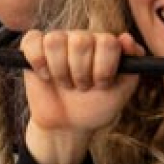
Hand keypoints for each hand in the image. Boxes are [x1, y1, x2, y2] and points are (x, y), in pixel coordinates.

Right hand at [20, 29, 142, 135]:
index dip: (104, 68)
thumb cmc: (97, 106)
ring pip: (55, 40)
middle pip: (81, 41)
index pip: (107, 42)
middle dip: (81, 73)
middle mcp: (81, 38)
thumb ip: (132, 63)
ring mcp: (57, 41)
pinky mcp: (33, 48)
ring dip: (60, 71)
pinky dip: (38, 62)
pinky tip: (45, 76)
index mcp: (103, 44)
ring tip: (65, 84)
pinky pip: (32, 41)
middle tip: (81, 87)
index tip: (102, 85)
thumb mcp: (122, 90)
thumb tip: (126, 38)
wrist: (68, 125)